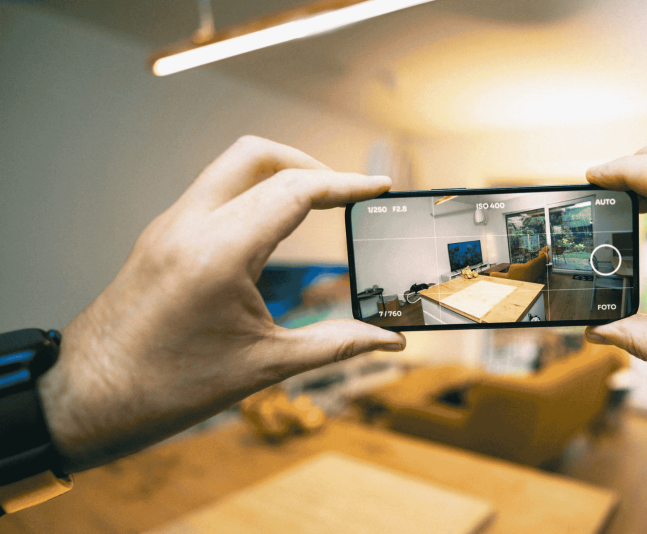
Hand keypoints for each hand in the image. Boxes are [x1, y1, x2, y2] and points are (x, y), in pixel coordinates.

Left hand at [38, 136, 405, 472]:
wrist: (87, 398)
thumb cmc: (168, 387)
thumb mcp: (264, 366)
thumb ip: (336, 344)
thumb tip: (390, 340)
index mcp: (218, 253)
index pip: (293, 190)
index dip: (345, 184)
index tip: (379, 187)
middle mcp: (189, 226)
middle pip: (257, 154)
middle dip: (308, 164)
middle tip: (343, 194)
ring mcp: (169, 227)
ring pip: (230, 167)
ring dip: (276, 175)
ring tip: (315, 208)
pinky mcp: (160, 237)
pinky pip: (212, 193)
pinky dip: (250, 196)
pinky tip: (272, 231)